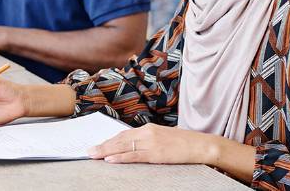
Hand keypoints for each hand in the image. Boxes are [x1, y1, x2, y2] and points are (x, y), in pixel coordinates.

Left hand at [87, 123, 214, 164]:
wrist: (201, 145)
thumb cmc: (183, 143)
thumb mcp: (162, 138)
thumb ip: (147, 140)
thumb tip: (132, 145)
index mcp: (148, 128)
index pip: (123, 134)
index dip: (109, 140)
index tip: (97, 145)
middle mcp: (147, 133)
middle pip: (119, 139)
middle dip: (103, 145)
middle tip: (89, 151)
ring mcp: (151, 142)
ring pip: (123, 146)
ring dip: (106, 151)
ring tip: (94, 155)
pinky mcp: (156, 153)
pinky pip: (134, 156)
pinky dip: (120, 157)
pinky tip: (110, 160)